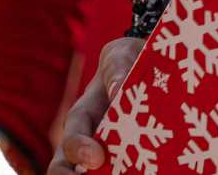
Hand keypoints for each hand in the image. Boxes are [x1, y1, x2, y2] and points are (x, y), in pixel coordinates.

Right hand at [51, 37, 142, 172]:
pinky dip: (129, 172)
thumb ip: (117, 67)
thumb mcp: (122, 54)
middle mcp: (88, 138)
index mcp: (82, 115)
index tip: (96, 158)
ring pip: (92, 174)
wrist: (152, 65)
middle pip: (65, 167)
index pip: (71, 138)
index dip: (78, 151)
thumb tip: (118, 91)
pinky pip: (122, 170)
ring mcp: (107, 150)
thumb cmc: (129, 59)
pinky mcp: (126, 157)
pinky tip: (148, 171)